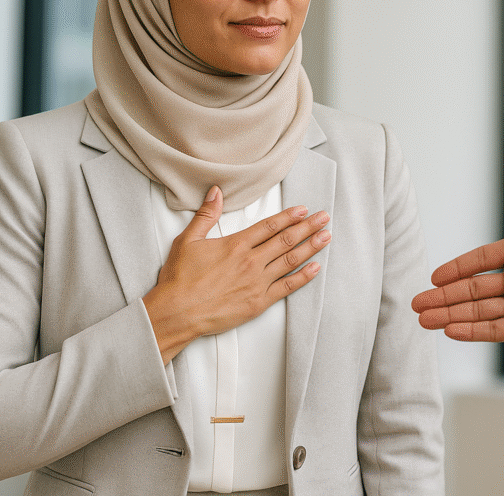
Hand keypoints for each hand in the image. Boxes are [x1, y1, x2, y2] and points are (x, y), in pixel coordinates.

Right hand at [143, 186, 330, 362]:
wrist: (177, 312)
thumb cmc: (179, 279)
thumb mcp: (187, 240)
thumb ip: (206, 215)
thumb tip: (216, 191)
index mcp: (236, 244)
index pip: (269, 226)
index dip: (289, 216)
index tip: (303, 210)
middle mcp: (250, 261)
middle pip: (285, 240)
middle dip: (307, 227)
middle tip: (324, 217)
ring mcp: (257, 282)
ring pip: (290, 260)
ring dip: (310, 247)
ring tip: (326, 236)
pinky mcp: (258, 302)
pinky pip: (287, 287)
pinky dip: (303, 277)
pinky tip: (316, 268)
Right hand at [412, 143, 503, 341]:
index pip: (478, 261)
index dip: (454, 269)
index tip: (432, 276)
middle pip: (471, 289)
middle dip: (442, 297)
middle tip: (415, 304)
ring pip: (477, 310)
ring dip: (449, 315)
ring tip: (422, 320)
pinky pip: (496, 329)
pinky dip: (473, 330)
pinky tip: (450, 330)